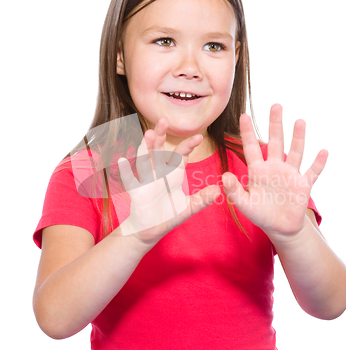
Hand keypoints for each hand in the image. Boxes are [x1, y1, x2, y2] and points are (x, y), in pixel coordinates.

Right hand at [117, 117, 219, 245]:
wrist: (151, 230)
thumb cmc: (168, 215)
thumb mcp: (188, 207)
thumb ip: (202, 199)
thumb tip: (218, 190)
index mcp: (172, 174)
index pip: (180, 154)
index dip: (188, 145)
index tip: (199, 137)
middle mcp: (159, 173)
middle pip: (158, 149)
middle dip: (161, 135)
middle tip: (164, 120)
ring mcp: (146, 180)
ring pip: (145, 159)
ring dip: (146, 147)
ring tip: (148, 133)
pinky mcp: (137, 192)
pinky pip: (130, 180)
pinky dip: (126, 171)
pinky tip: (123, 160)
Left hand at [221, 104, 327, 239]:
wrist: (279, 227)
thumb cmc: (260, 214)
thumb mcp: (244, 204)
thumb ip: (234, 191)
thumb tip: (224, 176)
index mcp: (258, 171)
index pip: (251, 148)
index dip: (247, 132)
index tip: (243, 115)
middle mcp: (275, 168)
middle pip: (275, 142)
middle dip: (275, 124)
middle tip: (276, 105)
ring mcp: (290, 174)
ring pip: (295, 151)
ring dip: (298, 137)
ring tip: (299, 120)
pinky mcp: (303, 185)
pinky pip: (312, 172)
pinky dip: (318, 163)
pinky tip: (324, 151)